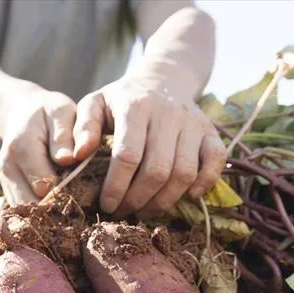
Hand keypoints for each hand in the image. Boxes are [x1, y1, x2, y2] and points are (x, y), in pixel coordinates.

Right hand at [0, 84, 78, 204]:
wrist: (20, 113)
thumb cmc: (48, 112)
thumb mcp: (60, 111)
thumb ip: (64, 135)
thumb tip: (68, 159)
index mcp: (21, 147)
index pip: (44, 184)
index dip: (68, 190)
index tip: (86, 187)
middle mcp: (8, 167)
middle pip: (32, 204)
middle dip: (57, 207)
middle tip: (80, 202)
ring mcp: (4, 180)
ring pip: (25, 212)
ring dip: (47, 213)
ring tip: (69, 205)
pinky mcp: (7, 189)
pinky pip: (22, 210)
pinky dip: (39, 213)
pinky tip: (57, 204)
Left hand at [73, 76, 226, 216]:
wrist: (163, 79)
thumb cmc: (121, 100)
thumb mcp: (94, 104)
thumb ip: (82, 128)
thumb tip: (76, 156)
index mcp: (135, 107)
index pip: (127, 156)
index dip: (116, 187)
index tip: (106, 204)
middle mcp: (168, 114)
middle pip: (157, 170)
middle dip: (138, 199)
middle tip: (123, 212)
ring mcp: (193, 123)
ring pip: (184, 173)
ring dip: (164, 200)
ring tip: (144, 210)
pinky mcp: (211, 131)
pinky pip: (216, 162)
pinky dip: (205, 183)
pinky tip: (187, 197)